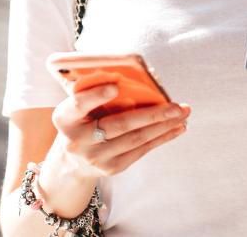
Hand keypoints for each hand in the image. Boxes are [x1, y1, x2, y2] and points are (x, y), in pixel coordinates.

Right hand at [48, 82, 190, 179]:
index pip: (79, 105)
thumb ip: (94, 92)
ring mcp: (96, 157)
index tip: (116, 86)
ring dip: (163, 125)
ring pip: (135, 139)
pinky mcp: (112, 167)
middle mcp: (78, 140)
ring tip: (182, 113)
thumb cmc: (81, 120)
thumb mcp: (77, 106)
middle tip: (175, 105)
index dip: (96, 96)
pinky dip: (161, 138)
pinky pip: (141, 150)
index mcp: (65, 118)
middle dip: (151, 114)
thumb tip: (133, 79)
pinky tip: (176, 128)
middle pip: (118, 125)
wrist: (72, 160)